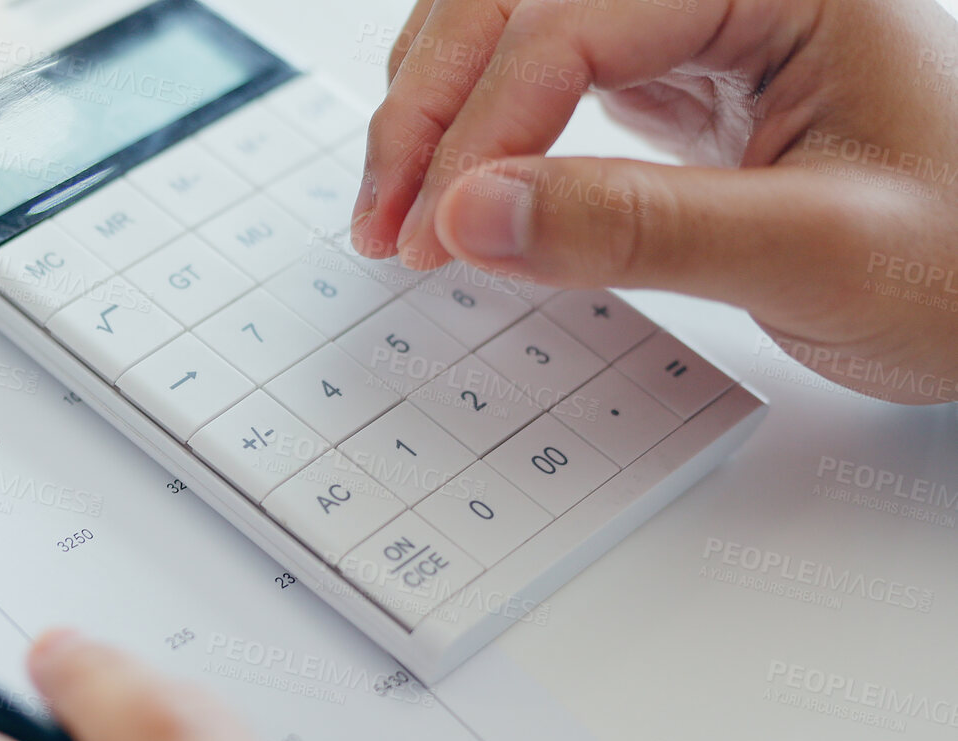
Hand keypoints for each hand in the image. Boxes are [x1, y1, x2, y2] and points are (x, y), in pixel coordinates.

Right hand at [351, 0, 957, 402]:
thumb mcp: (817, 256)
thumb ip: (638, 229)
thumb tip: (472, 215)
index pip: (571, 24)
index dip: (481, 130)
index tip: (431, 236)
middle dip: (432, 106)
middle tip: (385, 223)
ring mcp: (697, 13)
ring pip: (513, 20)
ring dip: (439, 107)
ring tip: (404, 215)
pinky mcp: (676, 62)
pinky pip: (545, 65)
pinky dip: (482, 123)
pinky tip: (460, 188)